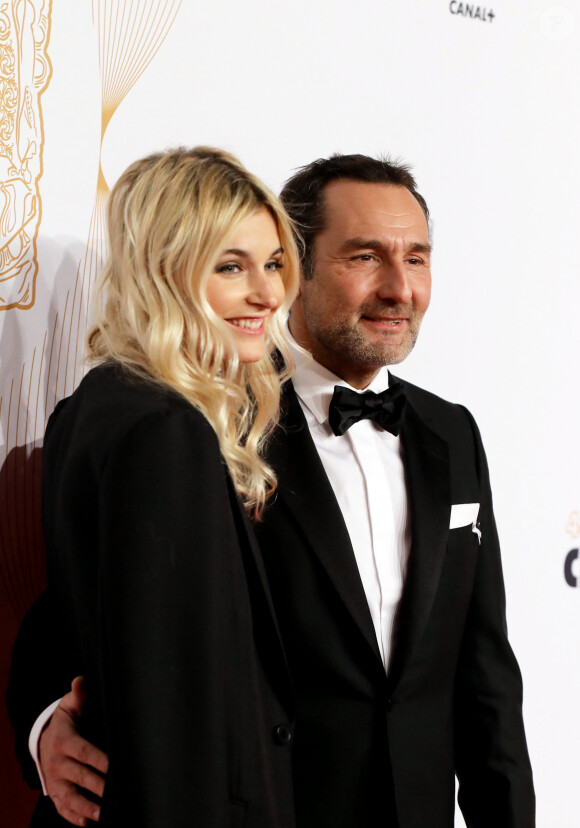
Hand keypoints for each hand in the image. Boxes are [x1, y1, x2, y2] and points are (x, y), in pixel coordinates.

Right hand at [39, 676, 108, 825]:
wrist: (42, 739)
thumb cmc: (64, 721)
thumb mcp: (69, 706)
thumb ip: (78, 694)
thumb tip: (81, 680)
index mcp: (63, 740)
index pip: (84, 752)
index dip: (100, 760)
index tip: (115, 766)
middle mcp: (57, 763)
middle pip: (80, 777)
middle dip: (98, 786)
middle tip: (117, 792)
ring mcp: (55, 780)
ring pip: (70, 797)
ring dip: (86, 807)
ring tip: (103, 814)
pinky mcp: (54, 793)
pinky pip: (62, 808)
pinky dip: (72, 817)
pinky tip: (87, 822)